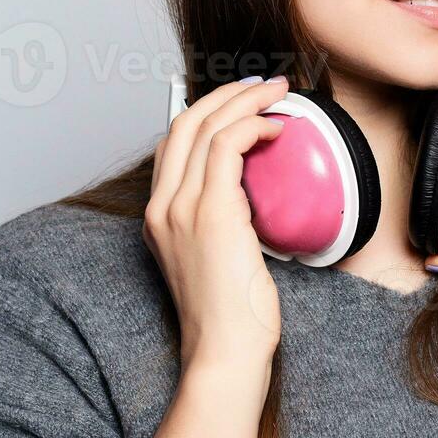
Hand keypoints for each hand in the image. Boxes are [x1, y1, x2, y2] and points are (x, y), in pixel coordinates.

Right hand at [145, 76, 288, 369]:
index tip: (241, 104)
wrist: (224, 352)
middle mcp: (162, 207)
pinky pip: (228, 146)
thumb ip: (221, 223)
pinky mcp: (211, 211)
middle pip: (185, 123)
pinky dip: (254, 126)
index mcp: (159, 217)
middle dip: (226, 95)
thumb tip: (251, 195)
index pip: (173, 144)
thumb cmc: (230, 317)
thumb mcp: (216, 260)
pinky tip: (278, 129)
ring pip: (207, 126)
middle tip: (264, 86)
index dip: (206, 114)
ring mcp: (181, 207)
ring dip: (246, 100)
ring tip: (279, 93)